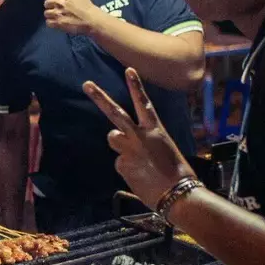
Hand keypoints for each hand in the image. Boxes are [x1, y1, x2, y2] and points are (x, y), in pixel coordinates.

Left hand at [44, 0, 102, 34]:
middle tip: (59, 8)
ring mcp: (59, 13)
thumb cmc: (85, 3)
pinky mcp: (59, 23)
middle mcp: (60, 2)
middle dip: (51, 5)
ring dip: (51, 14)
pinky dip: (51, 22)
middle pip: (46, 3)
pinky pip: (48, 22)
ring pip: (46, 13)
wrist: (91, 19)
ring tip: (59, 14)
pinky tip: (58, 21)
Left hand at [83, 68, 197, 209]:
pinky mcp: (122, 166)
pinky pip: (119, 163)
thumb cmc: (177, 173)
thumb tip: (133, 146)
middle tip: (87, 84)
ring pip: (112, 138)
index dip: (136, 86)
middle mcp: (140, 136)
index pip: (144, 103)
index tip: (128, 70)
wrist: (177, 194)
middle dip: (100, 97)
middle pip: (116, 113)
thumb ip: (147, 142)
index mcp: (156, 130)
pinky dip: (127, 168)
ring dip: (118, 142)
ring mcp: (128, 150)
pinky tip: (140, 176)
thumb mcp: (165, 150)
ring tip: (134, 156)